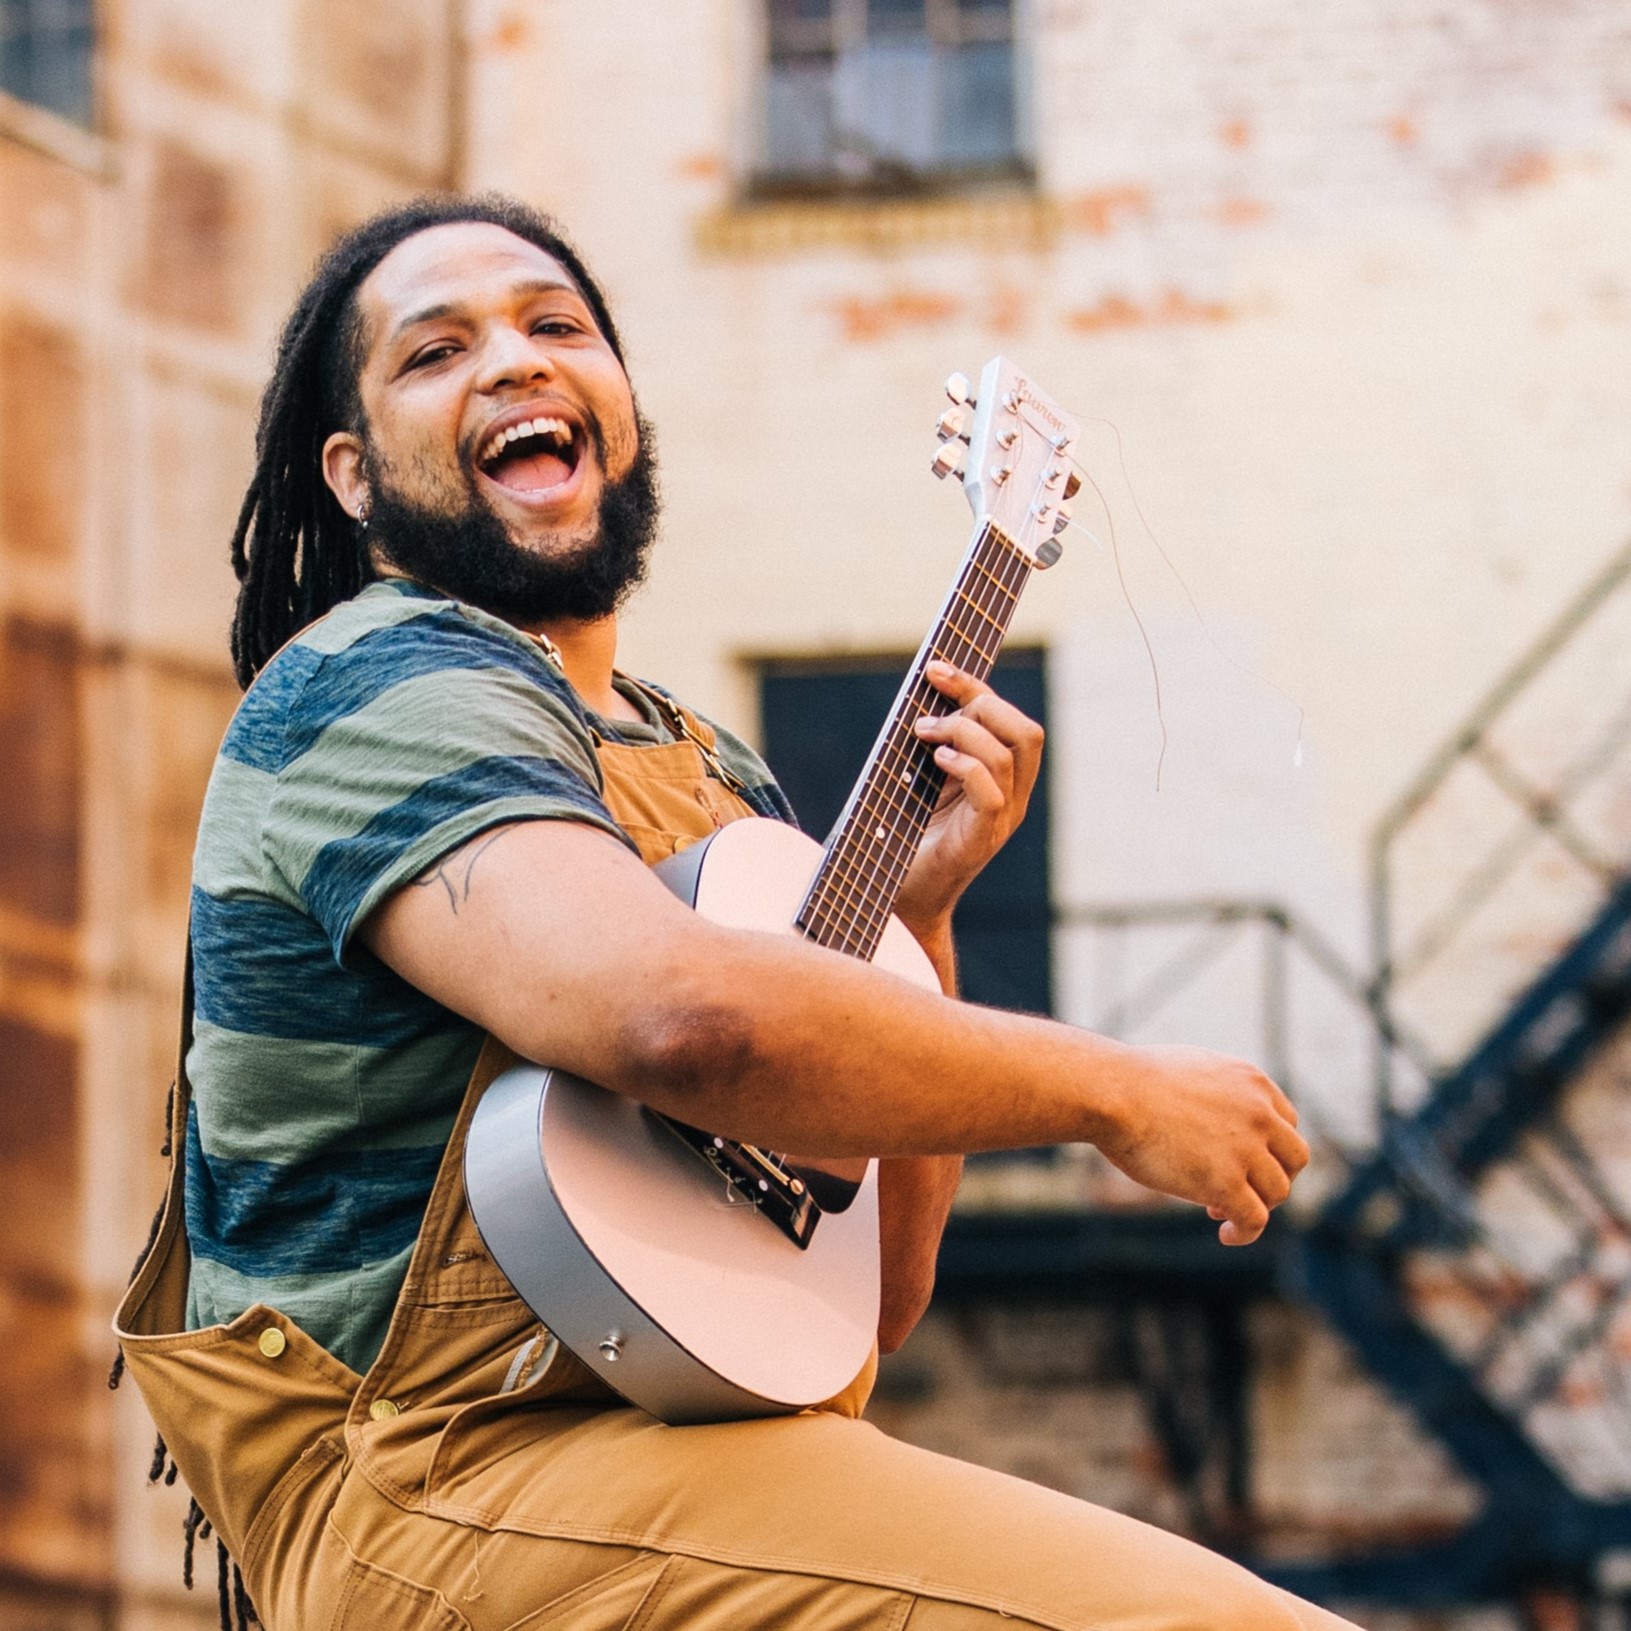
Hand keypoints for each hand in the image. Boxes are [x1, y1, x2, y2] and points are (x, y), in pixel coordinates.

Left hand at [894, 661, 1043, 943]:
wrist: (897, 897)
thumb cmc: (904, 837)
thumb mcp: (921, 778)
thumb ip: (934, 742)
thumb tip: (924, 692)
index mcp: (1004, 780)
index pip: (1011, 721)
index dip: (977, 686)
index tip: (936, 668)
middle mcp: (1012, 798)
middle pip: (1026, 732)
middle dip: (981, 705)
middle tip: (930, 715)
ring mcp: (1002, 820)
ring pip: (1009, 754)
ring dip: (962, 732)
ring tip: (922, 735)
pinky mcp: (982, 839)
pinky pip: (992, 792)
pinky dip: (966, 765)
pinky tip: (937, 760)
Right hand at [1090, 1045, 1308, 1244]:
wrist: (1111, 1092)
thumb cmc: (1131, 1082)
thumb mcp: (1190, 1071)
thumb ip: (1216, 1093)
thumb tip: (1210, 1117)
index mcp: (1252, 1082)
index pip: (1287, 1124)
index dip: (1268, 1149)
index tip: (1242, 1162)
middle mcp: (1259, 1113)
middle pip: (1294, 1158)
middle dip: (1272, 1177)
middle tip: (1240, 1189)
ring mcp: (1245, 1148)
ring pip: (1278, 1190)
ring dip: (1256, 1204)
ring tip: (1216, 1210)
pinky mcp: (1226, 1182)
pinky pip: (1255, 1218)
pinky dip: (1245, 1232)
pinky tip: (1225, 1234)